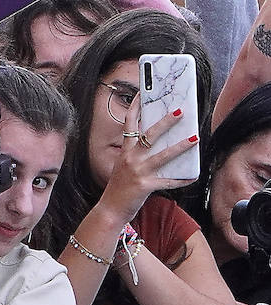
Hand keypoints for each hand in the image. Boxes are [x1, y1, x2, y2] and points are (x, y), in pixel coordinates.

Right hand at [94, 97, 199, 224]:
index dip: (135, 108)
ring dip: (181, 146)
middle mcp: (130, 159)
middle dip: (165, 122)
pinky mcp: (145, 186)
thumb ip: (137, 157)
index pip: (129, 125)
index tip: (142, 94)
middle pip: (149, 135)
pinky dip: (181, 179)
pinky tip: (192, 176)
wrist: (109, 210)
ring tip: (195, 137)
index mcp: (124, 152)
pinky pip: (168, 181)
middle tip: (180, 111)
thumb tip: (159, 148)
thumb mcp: (123, 168)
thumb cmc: (118, 189)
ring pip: (162, 155)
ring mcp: (138, 172)